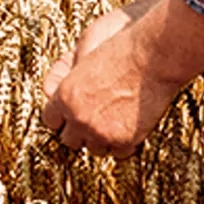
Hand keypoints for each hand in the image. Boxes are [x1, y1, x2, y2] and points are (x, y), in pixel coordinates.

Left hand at [38, 5, 180, 158]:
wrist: (152, 58)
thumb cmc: (121, 50)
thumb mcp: (84, 60)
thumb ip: (71, 81)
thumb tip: (63, 98)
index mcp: (65, 97)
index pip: (51, 121)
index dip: (62, 117)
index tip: (73, 115)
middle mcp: (78, 117)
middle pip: (69, 140)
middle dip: (80, 131)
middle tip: (94, 122)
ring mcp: (100, 131)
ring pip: (93, 149)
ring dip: (101, 139)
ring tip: (114, 124)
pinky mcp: (123, 140)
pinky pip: (117, 154)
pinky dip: (122, 145)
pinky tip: (128, 130)